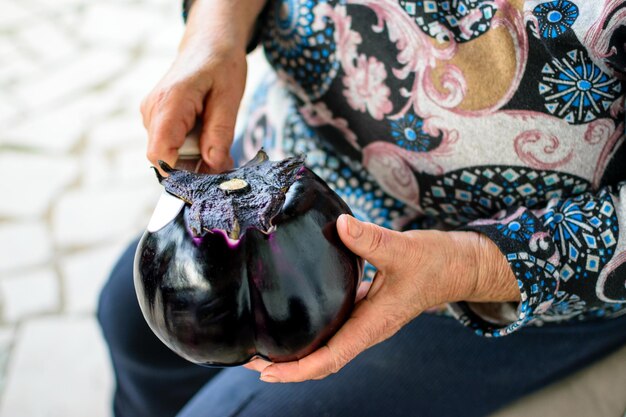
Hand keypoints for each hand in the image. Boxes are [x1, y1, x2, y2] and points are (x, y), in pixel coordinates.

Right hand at [141, 0, 265, 172]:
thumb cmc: (221, 65)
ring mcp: (151, 115)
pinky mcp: (156, 119)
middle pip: (166, 159)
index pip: (160, 154)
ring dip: (194, 157)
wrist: (209, 43)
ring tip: (216, 138)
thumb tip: (213, 166)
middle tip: (224, 159)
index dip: (182, 172)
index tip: (209, 174)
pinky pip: (170, 145)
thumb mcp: (229, 98)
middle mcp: (153, 111)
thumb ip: (220, 134)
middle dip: (195, 167)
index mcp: (170, 103)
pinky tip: (206, 133)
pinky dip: (190, 148)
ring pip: (169, 154)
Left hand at [245, 214, 518, 382]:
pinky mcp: (364, 306)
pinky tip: (294, 318)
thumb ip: (372, 239)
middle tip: (250, 360)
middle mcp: (366, 328)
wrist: (456, 264)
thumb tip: (341, 224)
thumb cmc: (436, 262)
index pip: (331, 358)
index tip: (267, 372)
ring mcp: (365, 319)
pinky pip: (332, 326)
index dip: (298, 370)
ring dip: (296, 351)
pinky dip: (310, 330)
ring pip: (326, 345)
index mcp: (374, 324)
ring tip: (263, 346)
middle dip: (287, 366)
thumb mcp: (404, 249)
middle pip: (322, 359)